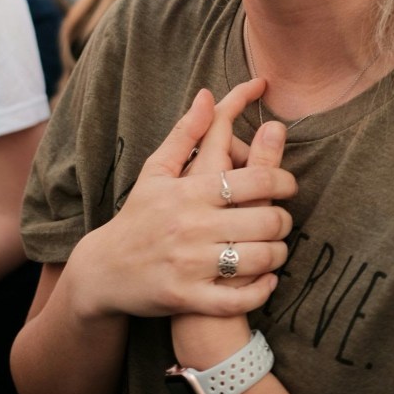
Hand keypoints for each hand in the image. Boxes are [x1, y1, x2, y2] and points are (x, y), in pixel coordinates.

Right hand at [70, 80, 295, 321]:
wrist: (103, 272)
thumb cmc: (137, 216)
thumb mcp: (156, 171)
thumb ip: (186, 132)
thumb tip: (209, 95)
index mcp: (189, 192)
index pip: (257, 181)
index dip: (285, 181)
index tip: (290, 185)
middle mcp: (191, 227)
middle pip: (266, 220)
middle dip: (284, 220)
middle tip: (283, 219)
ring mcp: (190, 265)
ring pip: (260, 259)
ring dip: (278, 253)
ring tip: (276, 247)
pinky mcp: (188, 299)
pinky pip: (240, 298)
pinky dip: (262, 289)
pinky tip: (267, 279)